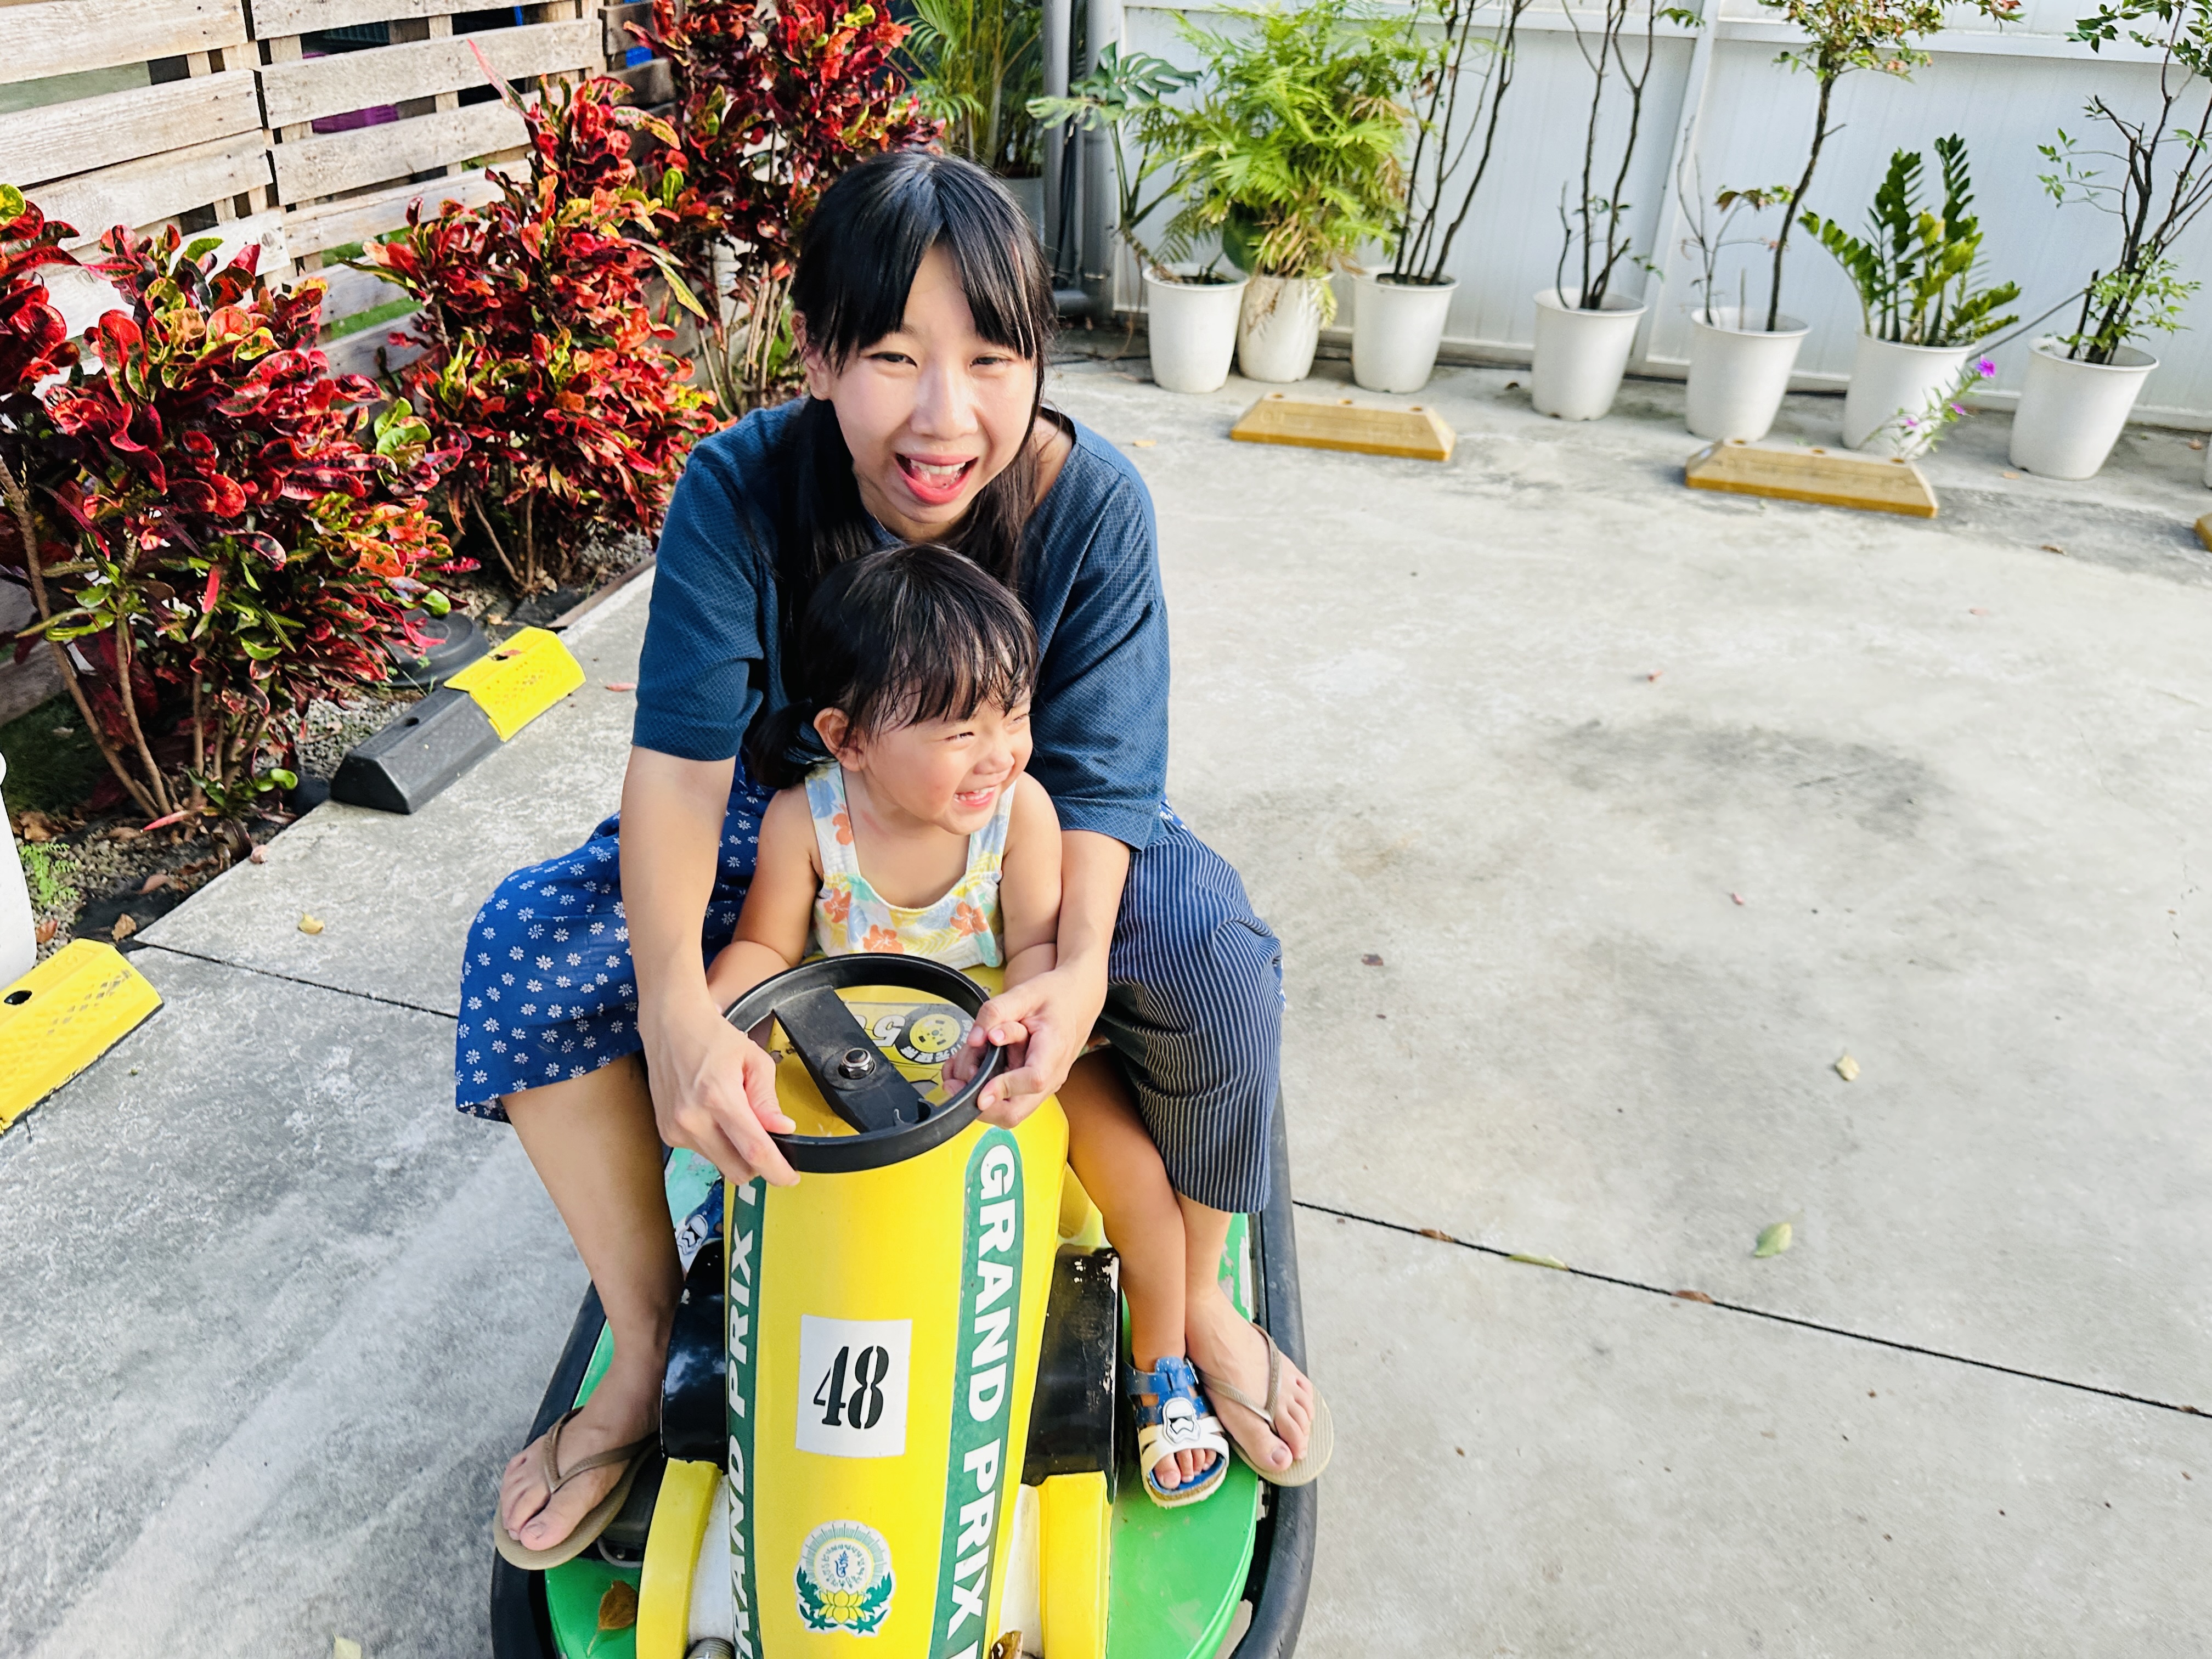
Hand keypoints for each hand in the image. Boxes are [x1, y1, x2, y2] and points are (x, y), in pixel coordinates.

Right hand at [642, 997, 798, 1186]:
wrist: (670, 1026)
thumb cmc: (711, 1037)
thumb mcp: (753, 1059)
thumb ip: (768, 1098)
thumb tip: (783, 1128)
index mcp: (718, 1097)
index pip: (753, 1150)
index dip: (776, 1170)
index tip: (790, 1177)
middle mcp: (692, 1118)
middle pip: (736, 1169)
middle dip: (758, 1165)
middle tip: (767, 1142)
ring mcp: (676, 1129)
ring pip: (720, 1164)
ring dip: (735, 1151)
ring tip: (733, 1114)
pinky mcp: (668, 1133)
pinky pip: (703, 1153)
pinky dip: (716, 1143)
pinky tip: (714, 1115)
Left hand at [947, 962, 1105, 1127]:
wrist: (1077, 1000)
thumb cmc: (1056, 996)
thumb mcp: (1025, 993)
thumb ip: (996, 1012)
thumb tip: (974, 1038)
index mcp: (1053, 1049)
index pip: (1032, 1080)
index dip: (1003, 1088)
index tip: (979, 1091)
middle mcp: (1051, 1074)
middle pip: (1016, 1111)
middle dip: (981, 1104)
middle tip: (957, 1083)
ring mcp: (1042, 1084)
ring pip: (1006, 1110)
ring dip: (979, 1096)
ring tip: (963, 1066)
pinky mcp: (1032, 1085)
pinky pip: (1007, 1099)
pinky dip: (985, 1090)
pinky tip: (971, 1067)